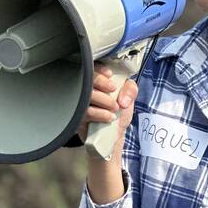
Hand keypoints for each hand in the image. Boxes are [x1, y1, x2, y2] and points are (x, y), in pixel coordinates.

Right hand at [82, 64, 136, 203]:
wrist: (111, 138)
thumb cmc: (118, 116)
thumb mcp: (128, 100)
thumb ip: (130, 89)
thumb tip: (122, 97)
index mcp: (97, 83)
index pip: (92, 69)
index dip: (99, 70)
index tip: (110, 76)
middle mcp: (85, 91)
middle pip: (86, 79)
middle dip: (102, 83)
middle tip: (113, 91)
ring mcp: (79, 104)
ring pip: (86, 94)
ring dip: (104, 100)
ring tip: (114, 109)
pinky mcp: (77, 117)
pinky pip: (86, 112)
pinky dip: (100, 114)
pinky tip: (108, 118)